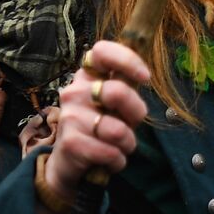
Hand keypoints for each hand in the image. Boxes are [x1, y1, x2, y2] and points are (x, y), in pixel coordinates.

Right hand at [38, 41, 149, 207]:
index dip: (127, 60)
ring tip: (118, 146)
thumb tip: (143, 73)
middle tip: (129, 125)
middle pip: (118, 92)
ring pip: (118, 130)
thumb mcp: (114, 104)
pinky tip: (109, 160)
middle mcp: (75, 90)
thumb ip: (127, 86)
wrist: (69, 162)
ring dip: (127, 144)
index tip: (144, 77)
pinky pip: (110, 152)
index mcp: (87, 75)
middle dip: (135, 114)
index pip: (102, 51)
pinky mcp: (70, 142)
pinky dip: (117, 161)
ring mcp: (70, 115)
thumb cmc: (98, 127)